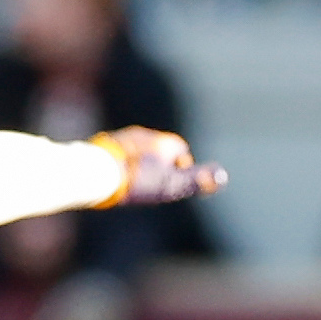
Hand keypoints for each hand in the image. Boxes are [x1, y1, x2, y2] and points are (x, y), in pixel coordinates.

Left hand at [100, 126, 226, 206]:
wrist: (97, 172)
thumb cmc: (138, 180)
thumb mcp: (171, 185)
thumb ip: (197, 180)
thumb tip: (223, 176)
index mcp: (164, 141)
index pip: (181, 151)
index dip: (181, 168)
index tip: (173, 185)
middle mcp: (145, 134)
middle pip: (160, 150)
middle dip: (160, 165)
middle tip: (154, 186)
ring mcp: (124, 138)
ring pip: (139, 151)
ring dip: (141, 163)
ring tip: (135, 182)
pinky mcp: (105, 144)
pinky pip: (121, 153)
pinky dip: (124, 163)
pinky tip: (117, 178)